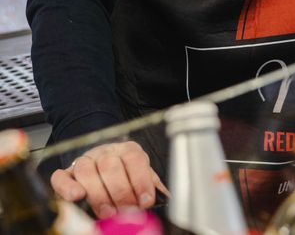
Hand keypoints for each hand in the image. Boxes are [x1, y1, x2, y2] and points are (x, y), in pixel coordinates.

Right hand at [50, 141, 167, 218]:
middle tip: (126, 211)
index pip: (135, 159)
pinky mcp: (66, 174)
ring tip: (107, 212)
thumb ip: (151, 188)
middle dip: (120, 192)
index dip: (141, 181)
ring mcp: (84, 161)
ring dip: (97, 194)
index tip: (146, 201)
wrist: (101, 166)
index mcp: (128, 150)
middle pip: (110, 165)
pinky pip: (61, 177)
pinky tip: (76, 197)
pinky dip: (66, 187)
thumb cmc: (125, 176)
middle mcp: (106, 152)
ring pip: (86, 170)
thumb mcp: (141, 178)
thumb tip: (165, 201)